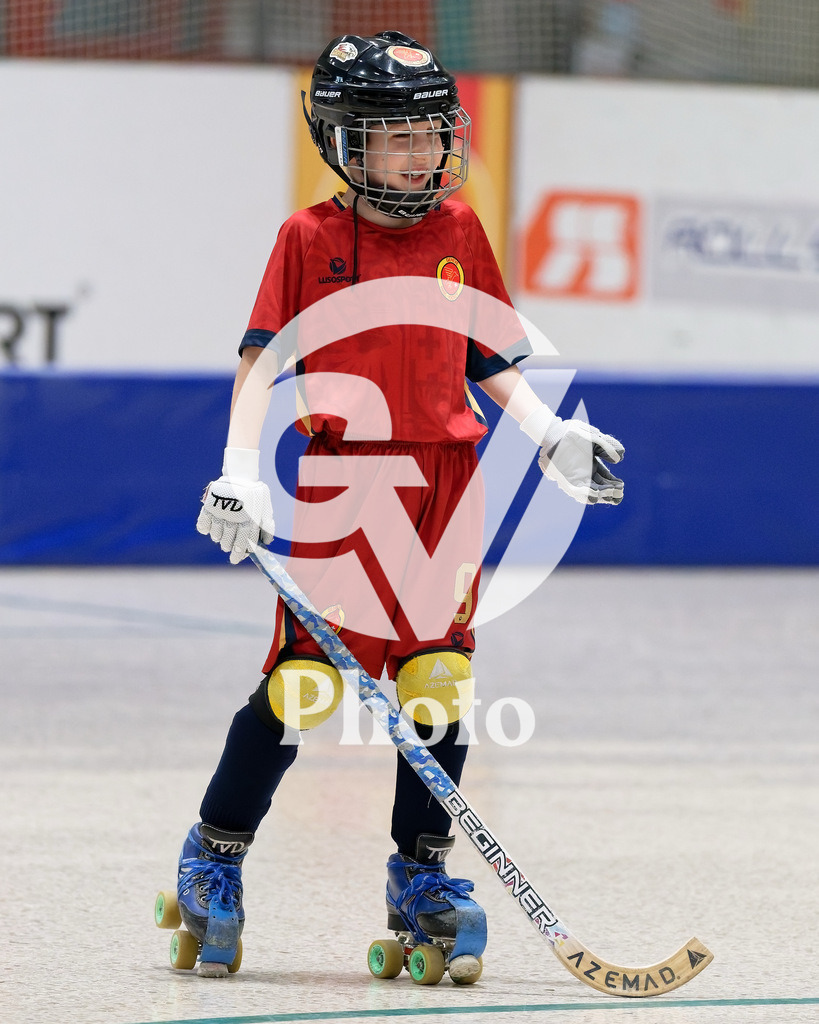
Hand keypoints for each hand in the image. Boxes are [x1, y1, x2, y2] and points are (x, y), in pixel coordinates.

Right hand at [196, 448, 274, 562]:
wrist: (240, 474)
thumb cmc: (255, 494)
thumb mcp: (266, 508)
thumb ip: (268, 526)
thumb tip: (266, 543)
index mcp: (250, 520)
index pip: (244, 543)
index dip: (239, 554)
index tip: (235, 559)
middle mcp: (235, 518)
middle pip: (228, 542)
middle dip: (228, 546)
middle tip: (228, 545)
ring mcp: (221, 513)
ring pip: (216, 536)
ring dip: (218, 538)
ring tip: (221, 535)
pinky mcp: (209, 507)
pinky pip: (203, 525)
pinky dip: (205, 529)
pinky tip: (210, 527)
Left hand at [539, 418, 623, 504]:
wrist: (555, 431)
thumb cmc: (574, 433)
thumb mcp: (594, 438)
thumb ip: (607, 447)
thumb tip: (619, 459)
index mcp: (593, 465)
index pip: (606, 479)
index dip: (614, 485)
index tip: (621, 488)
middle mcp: (584, 474)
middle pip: (599, 488)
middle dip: (609, 493)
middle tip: (618, 496)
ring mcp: (574, 477)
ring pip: (588, 492)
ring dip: (599, 495)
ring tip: (608, 497)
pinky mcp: (564, 479)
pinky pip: (575, 491)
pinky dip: (584, 495)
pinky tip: (593, 497)